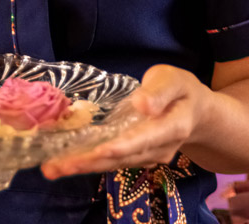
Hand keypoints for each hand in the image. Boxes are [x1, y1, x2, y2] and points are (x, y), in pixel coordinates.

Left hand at [41, 64, 210, 178]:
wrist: (196, 112)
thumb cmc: (182, 90)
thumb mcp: (174, 80)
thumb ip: (159, 91)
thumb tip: (142, 104)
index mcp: (172, 127)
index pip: (144, 140)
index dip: (122, 146)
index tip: (99, 150)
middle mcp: (159, 149)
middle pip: (122, 158)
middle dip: (89, 162)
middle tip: (56, 166)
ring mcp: (147, 156)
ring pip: (113, 164)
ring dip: (83, 166)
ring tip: (52, 168)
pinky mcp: (135, 157)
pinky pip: (111, 161)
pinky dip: (88, 162)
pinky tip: (65, 163)